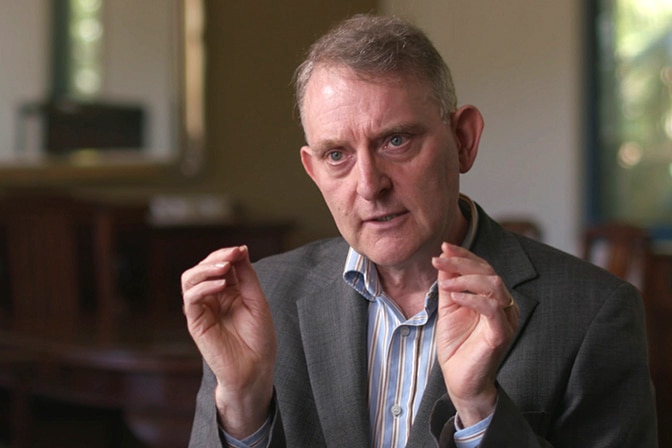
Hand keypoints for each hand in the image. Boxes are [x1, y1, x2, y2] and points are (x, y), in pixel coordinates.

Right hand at [181, 245, 276, 437]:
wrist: (255, 368)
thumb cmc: (259, 338)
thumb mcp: (257, 300)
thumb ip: (246, 276)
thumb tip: (240, 249)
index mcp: (228, 290)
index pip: (220, 263)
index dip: (227, 254)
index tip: (240, 250)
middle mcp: (212, 297)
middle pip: (202, 267)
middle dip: (216, 257)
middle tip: (231, 255)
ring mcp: (202, 309)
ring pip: (190, 279)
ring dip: (206, 268)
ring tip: (224, 267)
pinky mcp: (195, 322)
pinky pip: (190, 298)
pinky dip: (203, 286)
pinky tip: (221, 285)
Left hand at [431, 242, 518, 426]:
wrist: (460, 380)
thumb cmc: (457, 346)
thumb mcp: (449, 309)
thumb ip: (449, 285)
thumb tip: (443, 260)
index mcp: (493, 298)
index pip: (483, 268)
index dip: (464, 255)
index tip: (443, 247)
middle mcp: (504, 305)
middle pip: (489, 272)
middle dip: (462, 262)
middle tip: (438, 259)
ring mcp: (506, 319)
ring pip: (494, 285)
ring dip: (466, 279)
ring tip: (445, 282)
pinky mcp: (502, 333)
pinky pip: (492, 308)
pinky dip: (472, 298)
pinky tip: (454, 296)